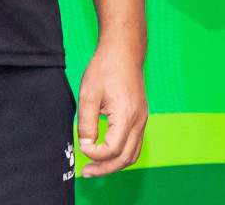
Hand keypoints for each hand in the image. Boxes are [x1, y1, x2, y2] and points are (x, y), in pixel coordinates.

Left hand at [77, 40, 147, 177]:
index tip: (82, 146)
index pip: (112, 149)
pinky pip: (135, 143)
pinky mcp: (140, 116)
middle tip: (86, 172)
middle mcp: (139, 120)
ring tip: (96, 167)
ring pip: (133, 153)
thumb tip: (86, 144)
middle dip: (105, 169)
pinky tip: (106, 153)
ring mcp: (142, 118)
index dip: (94, 153)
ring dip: (115, 164)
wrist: (124, 52)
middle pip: (126, 157)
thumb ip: (86, 124)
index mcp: (126, 116)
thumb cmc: (106, 69)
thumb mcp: (88, 96)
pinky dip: (122, 154)